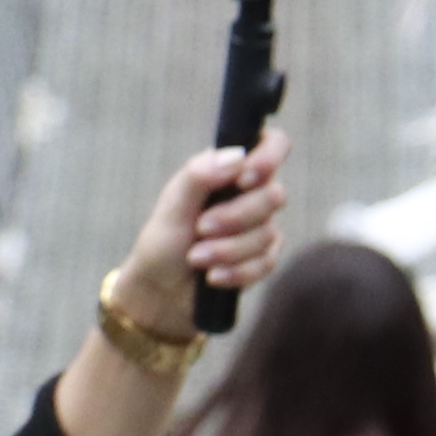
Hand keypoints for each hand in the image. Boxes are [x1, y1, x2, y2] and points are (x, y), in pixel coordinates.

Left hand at [107, 121, 292, 345]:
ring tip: (196, 258)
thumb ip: (200, 175)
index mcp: (229, 169)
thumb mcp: (173, 206)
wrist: (160, 291)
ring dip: (228, 249)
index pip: (272, 144)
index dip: (269, 157)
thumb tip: (238, 156)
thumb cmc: (163, 242)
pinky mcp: (264, 257)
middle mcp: (250, 193)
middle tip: (201, 228)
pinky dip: (237, 271)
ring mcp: (260, 226)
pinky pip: (267, 262)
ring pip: (268, 233)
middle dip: (236, 217)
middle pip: (274, 195)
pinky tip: (213, 277)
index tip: (245, 179)